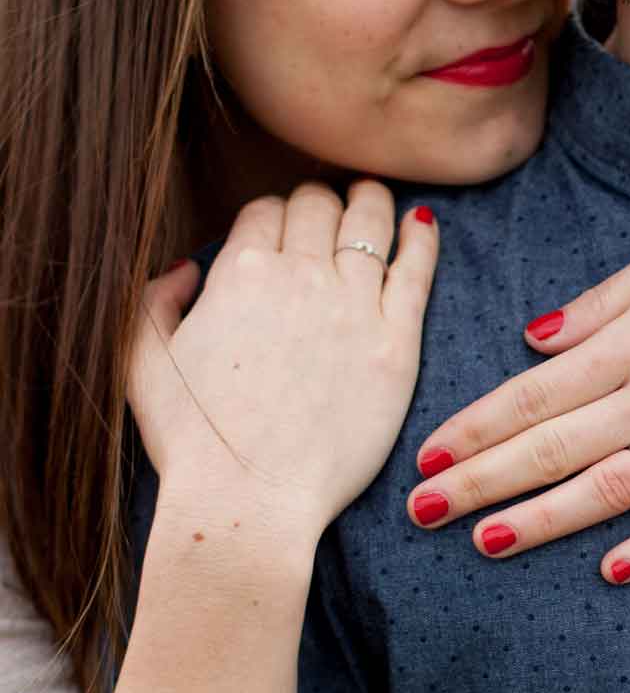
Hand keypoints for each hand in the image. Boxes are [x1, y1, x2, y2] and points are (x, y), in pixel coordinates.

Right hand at [130, 182, 438, 544]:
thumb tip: (186, 267)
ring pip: (369, 224)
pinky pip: (416, 271)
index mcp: (238, 273)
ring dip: (370, 201)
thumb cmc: (192, 443)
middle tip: (329, 206)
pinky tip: (423, 223)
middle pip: (317, 207)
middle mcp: (299, 277)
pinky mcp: (395, 343)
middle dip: (319, 200)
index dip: (274, 212)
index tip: (283, 223)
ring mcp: (352, 307)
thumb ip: (155, 302)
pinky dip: (421, 238)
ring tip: (375, 194)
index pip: (266, 211)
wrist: (249, 499)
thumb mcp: (143, 363)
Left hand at [407, 179, 629, 583]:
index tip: (427, 458)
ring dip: (546, 518)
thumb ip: (601, 304)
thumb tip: (535, 339)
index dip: (475, 429)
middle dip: (483, 481)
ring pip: (615, 488)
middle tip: (422, 514)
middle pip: (556, 446)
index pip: (535, 393)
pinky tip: (614, 570)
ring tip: (487, 542)